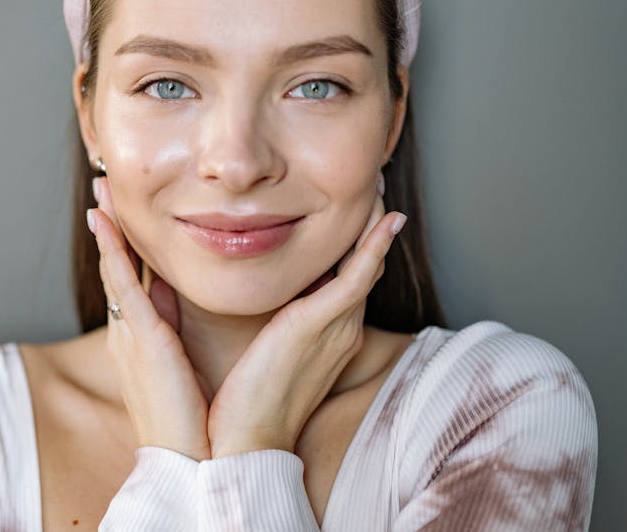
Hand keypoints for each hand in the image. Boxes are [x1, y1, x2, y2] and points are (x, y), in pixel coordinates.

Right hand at [88, 176, 211, 460]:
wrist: (193, 460)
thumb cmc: (196, 420)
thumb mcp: (182, 363)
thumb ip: (177, 327)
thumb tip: (177, 295)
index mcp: (144, 338)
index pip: (135, 279)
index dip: (128, 243)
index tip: (123, 211)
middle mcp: (130, 332)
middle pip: (119, 266)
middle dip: (112, 226)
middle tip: (105, 187)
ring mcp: (131, 333)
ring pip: (116, 267)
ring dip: (109, 226)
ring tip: (102, 190)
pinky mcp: (141, 338)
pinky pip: (123, 283)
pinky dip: (112, 250)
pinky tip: (104, 221)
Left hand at [207, 173, 405, 457]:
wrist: (242, 443)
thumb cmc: (243, 403)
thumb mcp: (259, 351)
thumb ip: (263, 321)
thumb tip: (240, 291)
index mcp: (322, 333)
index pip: (344, 278)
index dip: (353, 242)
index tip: (350, 208)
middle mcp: (337, 328)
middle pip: (362, 265)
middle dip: (369, 224)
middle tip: (371, 183)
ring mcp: (335, 327)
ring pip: (364, 264)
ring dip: (374, 223)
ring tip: (377, 186)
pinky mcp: (322, 326)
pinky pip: (357, 278)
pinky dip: (373, 247)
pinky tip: (386, 221)